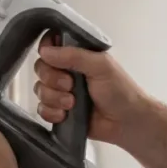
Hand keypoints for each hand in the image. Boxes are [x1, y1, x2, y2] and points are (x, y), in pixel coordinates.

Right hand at [33, 31, 153, 145]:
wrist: (127, 122)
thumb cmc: (120, 91)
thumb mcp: (101, 66)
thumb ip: (74, 56)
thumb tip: (45, 51)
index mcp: (76, 55)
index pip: (50, 44)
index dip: (46, 50)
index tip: (53, 59)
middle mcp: (66, 71)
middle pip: (40, 68)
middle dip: (52, 79)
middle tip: (70, 85)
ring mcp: (61, 92)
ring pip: (39, 89)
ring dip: (54, 98)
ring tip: (72, 104)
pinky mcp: (59, 110)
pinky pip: (41, 109)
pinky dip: (51, 112)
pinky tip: (65, 115)